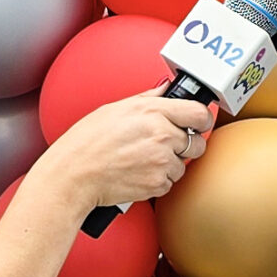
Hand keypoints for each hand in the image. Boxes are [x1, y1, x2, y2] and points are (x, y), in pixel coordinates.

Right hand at [45, 91, 214, 210]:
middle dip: (185, 146)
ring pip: (183, 166)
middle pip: (197, 143)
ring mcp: (162, 162)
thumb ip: (148, 99)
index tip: (199, 123)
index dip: (202, 119)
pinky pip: (169, 183)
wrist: (74, 175)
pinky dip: (157, 181)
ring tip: (143, 162)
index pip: (199, 113)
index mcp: (154, 112)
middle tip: (165, 147)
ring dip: (169, 166)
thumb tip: (166, 91)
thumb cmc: (87, 142)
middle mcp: (162, 136)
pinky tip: (138, 174)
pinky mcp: (157, 184)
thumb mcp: (116, 108)